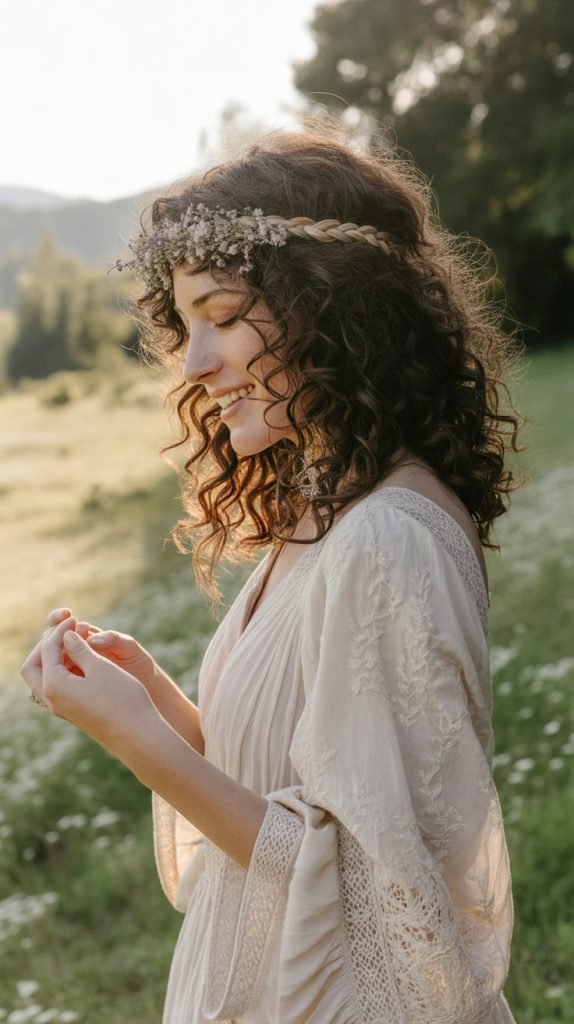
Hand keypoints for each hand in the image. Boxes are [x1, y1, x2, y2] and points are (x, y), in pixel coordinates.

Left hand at [21, 616, 153, 755]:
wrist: (137, 736)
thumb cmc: (122, 699)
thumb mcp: (100, 667)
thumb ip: (79, 649)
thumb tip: (65, 636)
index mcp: (54, 686)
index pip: (47, 650)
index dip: (59, 631)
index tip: (74, 619)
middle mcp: (51, 699)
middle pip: (34, 666)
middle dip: (47, 645)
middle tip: (66, 632)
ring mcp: (60, 708)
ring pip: (43, 677)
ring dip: (55, 657)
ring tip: (76, 642)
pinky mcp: (71, 712)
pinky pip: (56, 687)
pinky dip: (62, 669)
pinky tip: (82, 661)